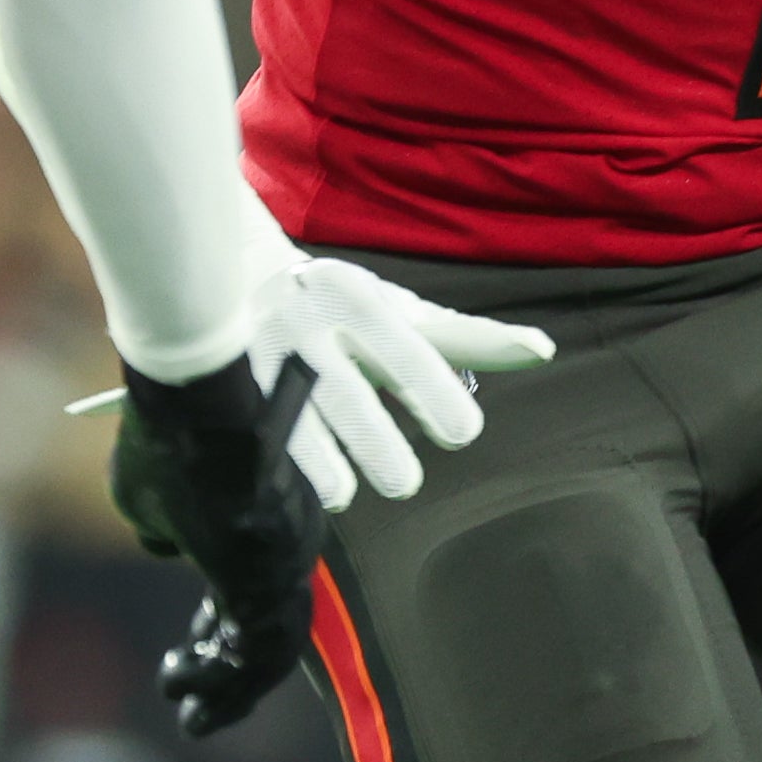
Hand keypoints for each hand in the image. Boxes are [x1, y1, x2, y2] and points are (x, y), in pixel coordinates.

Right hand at [109, 357, 325, 736]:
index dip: (226, 631)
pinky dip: (222, 679)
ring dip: (229, 691)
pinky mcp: (270, 578)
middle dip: (235, 680)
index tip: (195, 650)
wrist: (188, 407)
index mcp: (269, 520)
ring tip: (188, 716)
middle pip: (275, 630)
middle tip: (197, 714)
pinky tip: (178, 684)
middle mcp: (291, 544)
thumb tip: (164, 542)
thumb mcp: (151, 489)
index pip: (259, 591)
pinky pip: (256, 651)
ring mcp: (287, 561)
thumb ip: (161, 523)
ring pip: (272, 649)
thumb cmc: (167, 442)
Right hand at [249, 247, 555, 510]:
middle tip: (403, 477)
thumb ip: (464, 336)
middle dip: (387, 457)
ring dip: (336, 477)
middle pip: (357, 412)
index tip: (459, 431)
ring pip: (304, 439)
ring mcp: (256, 359)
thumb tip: (542, 350)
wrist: (225, 275)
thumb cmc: (336, 304)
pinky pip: (259, 451)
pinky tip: (305, 485)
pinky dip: (288, 476)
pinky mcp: (220, 393)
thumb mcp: (396, 309)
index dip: (440, 403)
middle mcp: (305, 323)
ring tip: (348, 487)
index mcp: (356, 299)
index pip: (410, 357)